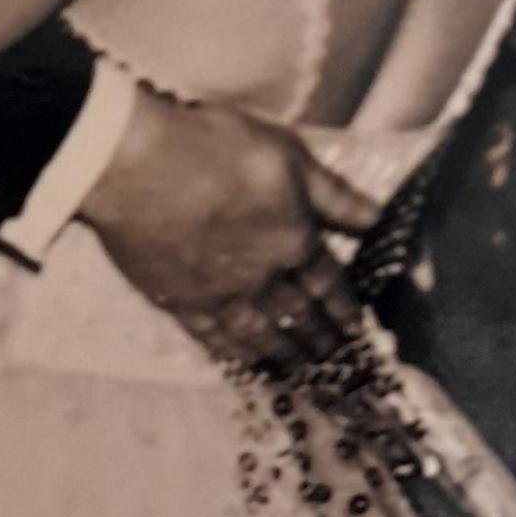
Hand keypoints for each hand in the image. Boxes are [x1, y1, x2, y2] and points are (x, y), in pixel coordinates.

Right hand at [78, 86, 380, 377]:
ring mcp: (219, 295)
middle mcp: (263, 278)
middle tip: (337, 359)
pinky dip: (234, 354)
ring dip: (285, 354)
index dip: (346, 306)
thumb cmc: (215, 147)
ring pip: (261, 335)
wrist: (137, 168)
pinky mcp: (178, 302)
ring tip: (299, 369)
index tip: (358, 328)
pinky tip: (242, 361)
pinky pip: (214, 339)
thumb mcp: (287, 154)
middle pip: (300, 315)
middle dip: (321, 338)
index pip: (329, 283)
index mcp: (294, 241)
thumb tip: (378, 219)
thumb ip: (334, 194)